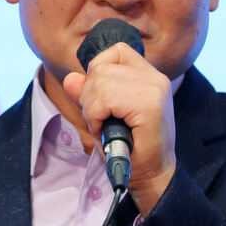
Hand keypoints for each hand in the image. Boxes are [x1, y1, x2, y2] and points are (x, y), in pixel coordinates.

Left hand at [62, 42, 176, 214]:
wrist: (152, 174)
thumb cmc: (130, 146)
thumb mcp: (105, 115)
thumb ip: (88, 94)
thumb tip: (70, 79)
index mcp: (149, 75)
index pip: (116, 51)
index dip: (97, 70)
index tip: (99, 97)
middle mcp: (155, 78)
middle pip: (100, 68)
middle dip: (88, 96)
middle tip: (99, 120)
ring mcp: (154, 89)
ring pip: (100, 83)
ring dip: (91, 109)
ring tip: (103, 126)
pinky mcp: (150, 105)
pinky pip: (105, 100)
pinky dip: (96, 117)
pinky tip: (105, 131)